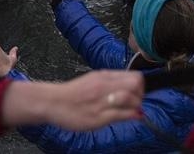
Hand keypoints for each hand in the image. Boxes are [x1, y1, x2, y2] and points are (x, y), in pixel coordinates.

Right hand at [1, 70, 144, 129]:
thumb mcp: (93, 80)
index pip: (134, 76)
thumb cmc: (73, 93)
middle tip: (136, 102)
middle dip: (141, 95)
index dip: (140, 85)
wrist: (52, 102)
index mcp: (103, 76)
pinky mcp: (98, 117)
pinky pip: (121, 115)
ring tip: (131, 110)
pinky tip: (131, 116)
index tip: (137, 92)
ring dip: (136, 106)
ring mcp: (101, 101)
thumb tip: (131, 88)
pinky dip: (130, 116)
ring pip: (130, 99)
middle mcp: (104, 86)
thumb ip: (112, 83)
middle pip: (136, 85)